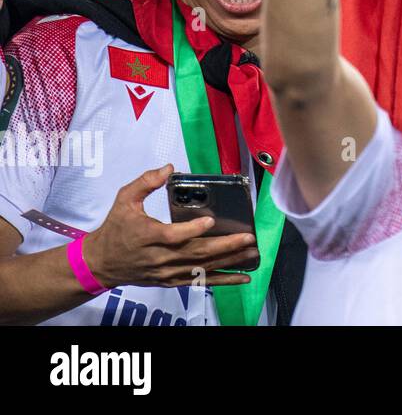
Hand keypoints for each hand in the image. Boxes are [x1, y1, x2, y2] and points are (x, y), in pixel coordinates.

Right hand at [79, 165, 259, 289]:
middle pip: (195, 253)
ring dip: (230, 262)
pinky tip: (243, 276)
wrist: (100, 263)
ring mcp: (167, 271)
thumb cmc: (116, 229)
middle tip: (248, 238)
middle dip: (224, 246)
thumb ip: (145, 182)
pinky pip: (200, 281)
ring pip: (202, 268)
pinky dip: (223, 280)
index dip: (192, 230)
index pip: (172, 235)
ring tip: (252, 253)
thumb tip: (168, 168)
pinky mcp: (171, 280)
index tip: (211, 221)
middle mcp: (159, 257)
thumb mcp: (124, 200)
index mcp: (147, 236)